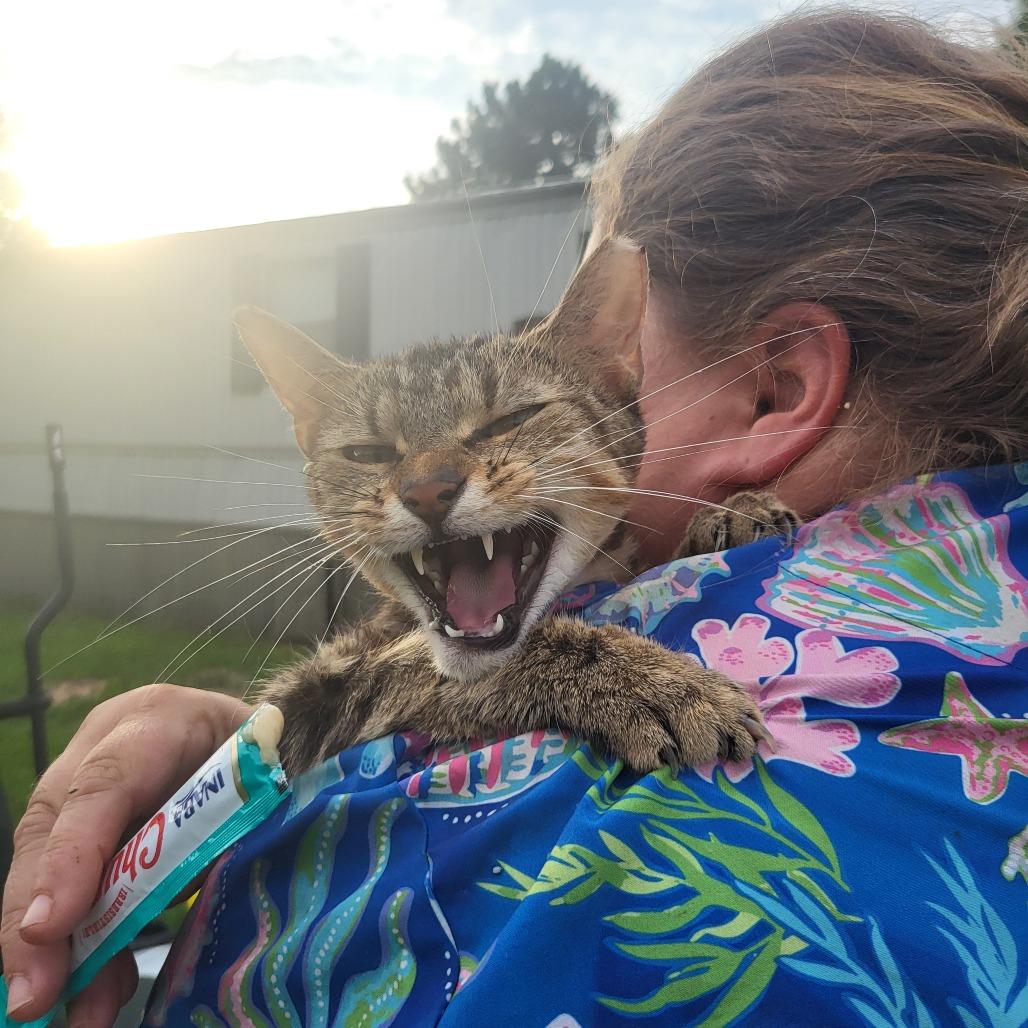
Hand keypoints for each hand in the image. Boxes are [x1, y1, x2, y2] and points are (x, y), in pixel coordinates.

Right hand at [1, 684, 249, 1025]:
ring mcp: (87, 784)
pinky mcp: (87, 828)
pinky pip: (65, 888)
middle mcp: (108, 745)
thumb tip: (209, 896)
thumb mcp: (270, 775)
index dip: (74, 853)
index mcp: (162, 718)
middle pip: (54, 827)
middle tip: (35, 995)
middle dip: (35, 919)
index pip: (108, 780)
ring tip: (66, 1012)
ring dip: (53, 946)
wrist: (266, 738)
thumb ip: (240, 824)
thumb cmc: (272, 755)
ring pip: (45, 865)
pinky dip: (76, 946)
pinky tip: (89, 994)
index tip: (49, 926)